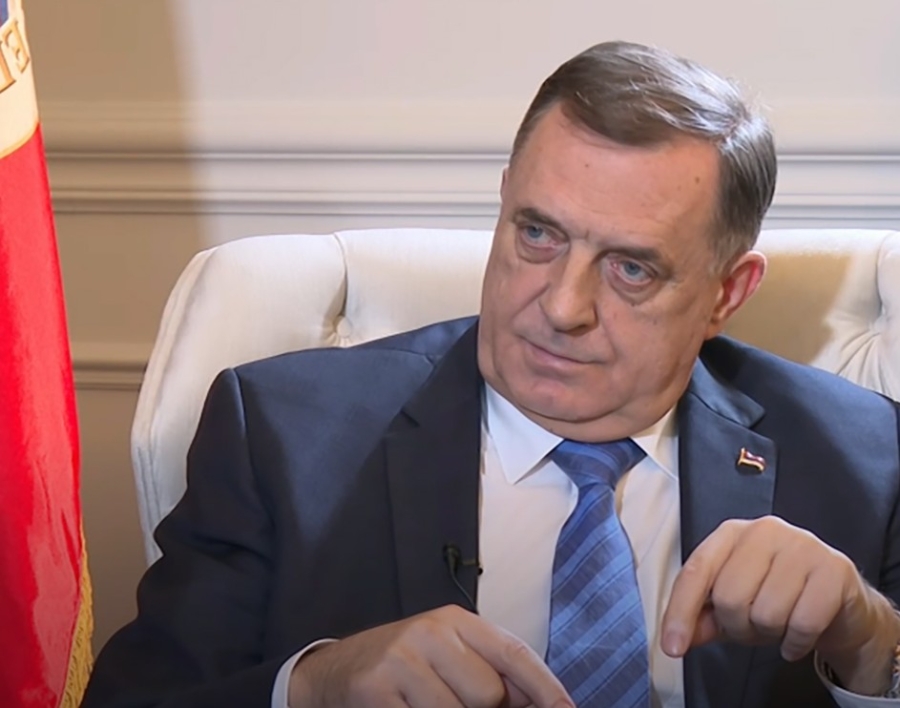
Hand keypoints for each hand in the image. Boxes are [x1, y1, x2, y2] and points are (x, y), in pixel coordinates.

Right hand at [288, 604, 573, 707]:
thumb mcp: (445, 657)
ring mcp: (401, 660)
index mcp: (455, 621)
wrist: (329, 673)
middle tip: (452, 701)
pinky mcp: (376, 689)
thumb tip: (537, 703)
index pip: (513, 653)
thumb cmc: (400, 669)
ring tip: (423, 704)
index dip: (545, 688)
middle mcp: (430, 632)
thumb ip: (487, 673)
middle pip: (489, 694)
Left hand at [661, 516, 899, 695]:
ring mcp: (802, 546)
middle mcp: (765, 531)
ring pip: (766, 612)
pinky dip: (796, 643)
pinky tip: (797, 638)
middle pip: (729, 595)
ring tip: (779, 626)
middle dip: (738, 626)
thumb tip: (676, 636)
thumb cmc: (780, 597)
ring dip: (769, 635)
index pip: (696, 570)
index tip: (673, 646)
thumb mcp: (734, 606)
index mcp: (732, 533)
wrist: (841, 605)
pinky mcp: (834, 569)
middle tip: (753, 627)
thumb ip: (701, 617)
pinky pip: (803, 623)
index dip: (680, 611)